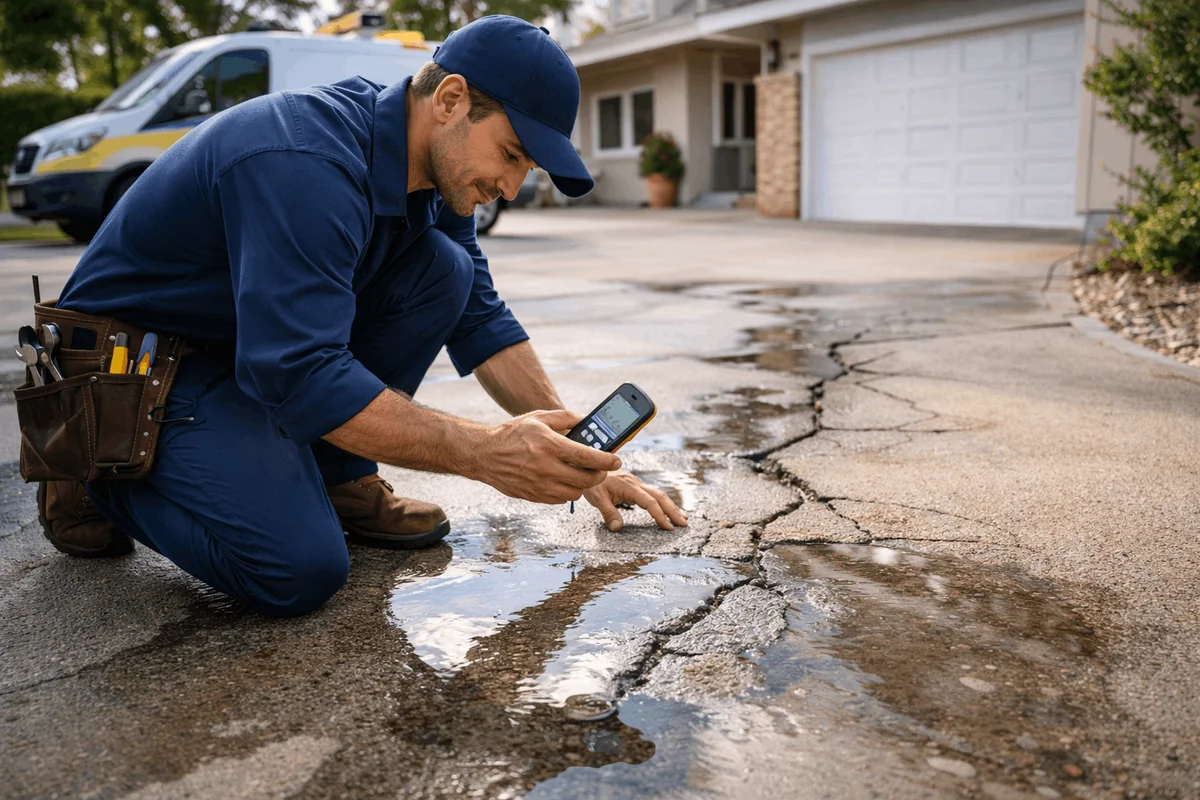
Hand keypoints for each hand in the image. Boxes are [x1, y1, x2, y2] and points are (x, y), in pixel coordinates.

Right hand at [476, 409, 621, 503]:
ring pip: (576, 493)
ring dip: (583, 484)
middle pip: (586, 479)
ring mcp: (539, 485)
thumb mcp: (538, 417)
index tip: (617, 459)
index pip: (587, 456)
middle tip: (601, 468)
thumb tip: (587, 421)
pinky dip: (567, 491)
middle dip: (600, 474)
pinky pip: (561, 500)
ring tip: (581, 473)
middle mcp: (545, 467)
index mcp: (548, 444)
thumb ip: (565, 418)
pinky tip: (564, 480)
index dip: (607, 460)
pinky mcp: (533, 496)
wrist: (483, 453)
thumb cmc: (511, 433)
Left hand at [583, 471, 688, 531]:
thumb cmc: (593, 481)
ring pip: (659, 494)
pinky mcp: (635, 485)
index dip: (660, 515)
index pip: (650, 502)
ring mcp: (637, 483)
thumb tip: (617, 528)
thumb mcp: (596, 497)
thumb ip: (607, 512)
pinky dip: (663, 502)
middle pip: (660, 497)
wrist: (590, 464)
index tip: (668, 527)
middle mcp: (636, 484)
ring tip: (683, 518)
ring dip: (671, 506)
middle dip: (673, 511)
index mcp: (629, 487)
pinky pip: (653, 494)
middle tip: (684, 524)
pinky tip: (667, 509)